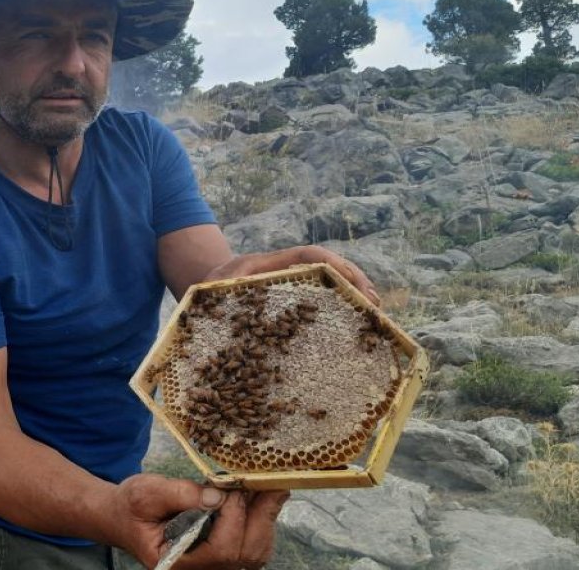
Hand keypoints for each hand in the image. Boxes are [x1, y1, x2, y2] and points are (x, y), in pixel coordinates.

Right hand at [103, 474, 288, 568]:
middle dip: (260, 515)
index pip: (220, 550)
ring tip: (266, 485)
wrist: (123, 517)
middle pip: (246, 554)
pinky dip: (261, 521)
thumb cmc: (131, 507)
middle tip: (265, 480)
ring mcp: (213, 566)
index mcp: (176, 562)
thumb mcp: (146, 493)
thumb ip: (180, 494)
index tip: (231, 487)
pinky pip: (253, 546)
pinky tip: (258, 497)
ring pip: (255, 551)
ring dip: (264, 517)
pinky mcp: (223, 556)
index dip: (233, 517)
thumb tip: (219, 495)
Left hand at [204, 245, 379, 305]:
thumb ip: (220, 288)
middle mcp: (287, 271)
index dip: (333, 265)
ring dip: (355, 292)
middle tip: (374, 302)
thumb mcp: (211, 289)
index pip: (308, 256)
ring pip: (332, 281)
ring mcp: (293, 285)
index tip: (352, 282)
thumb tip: (232, 288)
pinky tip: (357, 321)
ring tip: (374, 311)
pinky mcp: (294, 302)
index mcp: (272, 265)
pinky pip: (324, 299)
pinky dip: (343, 306)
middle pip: (329, 267)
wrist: (204, 294)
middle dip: (354, 280)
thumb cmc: (207, 292)